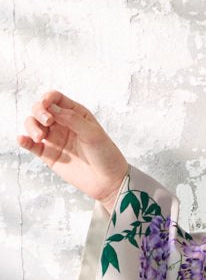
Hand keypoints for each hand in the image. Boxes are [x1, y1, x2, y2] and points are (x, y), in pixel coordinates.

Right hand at [18, 91, 127, 212]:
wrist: (108, 181)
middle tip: (47, 122)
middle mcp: (63, 124)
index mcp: (76, 114)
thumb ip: (72, 119)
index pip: (56, 99)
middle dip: (39, 112)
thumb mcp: (93, 133)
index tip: (46, 103)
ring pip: (34, 125)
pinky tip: (22, 139)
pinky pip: (32, 145)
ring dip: (32, 126)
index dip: (48, 98)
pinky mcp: (48, 154)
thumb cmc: (106, 154)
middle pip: (41, 110)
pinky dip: (24, 141)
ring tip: (41, 137)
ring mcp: (55, 139)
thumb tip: (51, 108)